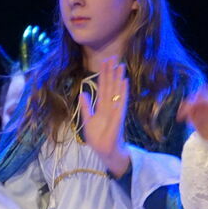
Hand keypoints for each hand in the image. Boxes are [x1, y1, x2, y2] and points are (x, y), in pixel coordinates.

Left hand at [79, 56, 130, 175]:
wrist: (105, 151)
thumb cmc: (98, 137)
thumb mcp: (87, 120)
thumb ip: (85, 107)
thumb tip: (82, 93)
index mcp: (101, 106)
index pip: (103, 87)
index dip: (103, 75)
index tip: (104, 62)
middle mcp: (109, 105)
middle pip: (110, 85)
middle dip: (111, 72)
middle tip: (113, 57)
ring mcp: (115, 110)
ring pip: (117, 91)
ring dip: (119, 78)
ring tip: (121, 65)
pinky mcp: (119, 116)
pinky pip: (121, 101)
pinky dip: (123, 91)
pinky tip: (124, 81)